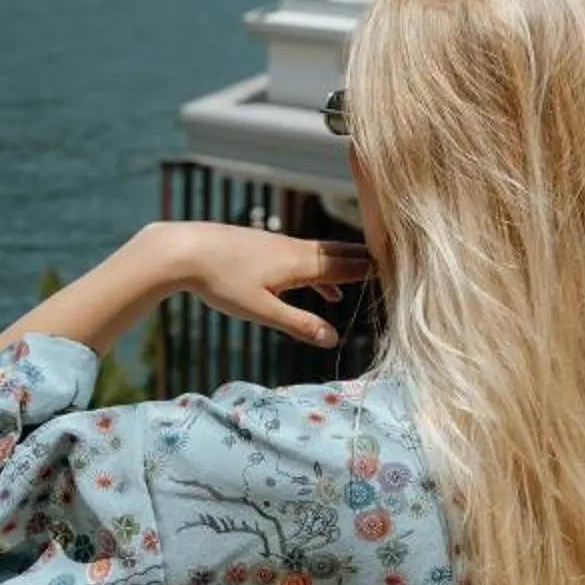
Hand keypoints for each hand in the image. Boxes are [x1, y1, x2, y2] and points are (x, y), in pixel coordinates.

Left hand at [154, 221, 375, 348]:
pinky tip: (322, 290)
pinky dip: (321, 273)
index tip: (400, 272)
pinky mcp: (266, 247)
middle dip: (366, 262)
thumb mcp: (262, 310)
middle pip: (340, 254)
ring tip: (368, 277)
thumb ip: (298, 324)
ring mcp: (280, 245)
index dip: (372, 270)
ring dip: (346, 266)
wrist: (185, 249)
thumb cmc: (222, 281)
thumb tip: (333, 339)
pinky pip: (305, 259)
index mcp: (300, 263)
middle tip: (397, 266)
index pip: (346, 266)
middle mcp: (296, 249)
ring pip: (323, 255)